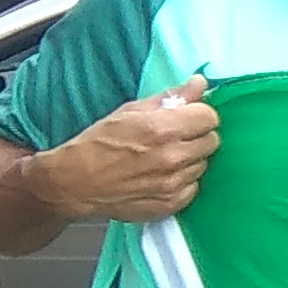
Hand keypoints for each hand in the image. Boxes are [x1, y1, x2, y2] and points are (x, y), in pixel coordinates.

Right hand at [26, 77, 218, 222]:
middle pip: (212, 141)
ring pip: (203, 164)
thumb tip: (201, 83)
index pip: (209, 117)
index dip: (199, 114)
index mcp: (163, 129)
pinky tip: (163, 175)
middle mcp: (172, 157)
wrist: (76, 182)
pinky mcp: (171, 204)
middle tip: (176, 136)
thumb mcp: (131, 111)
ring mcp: (173, 184)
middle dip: (197, 135)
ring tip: (165, 157)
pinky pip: (194, 187)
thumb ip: (171, 97)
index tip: (187, 117)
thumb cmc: (100, 142)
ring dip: (191, 158)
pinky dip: (183, 180)